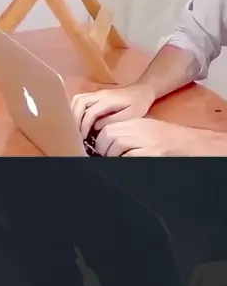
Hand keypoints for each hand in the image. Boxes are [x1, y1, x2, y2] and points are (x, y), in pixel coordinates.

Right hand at [71, 83, 155, 138]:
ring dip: (74, 113)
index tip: (84, 137)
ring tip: (77, 127)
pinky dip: (77, 109)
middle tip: (78, 133)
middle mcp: (100, 94)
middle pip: (79, 102)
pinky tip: (80, 119)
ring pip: (78, 99)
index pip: (90, 112)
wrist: (142, 90)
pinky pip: (81, 98)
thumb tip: (96, 127)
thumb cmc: (139, 104)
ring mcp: (97, 92)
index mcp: (108, 99)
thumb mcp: (131, 115)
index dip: (85, 125)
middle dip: (76, 119)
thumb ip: (113, 120)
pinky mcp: (96, 94)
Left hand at [94, 118, 226, 156]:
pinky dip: (124, 161)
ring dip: (112, 156)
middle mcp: (139, 130)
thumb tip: (105, 142)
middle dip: (102, 149)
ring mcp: (146, 142)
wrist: (188, 143)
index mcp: (135, 123)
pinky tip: (127, 163)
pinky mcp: (152, 153)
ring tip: (114, 161)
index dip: (99, 140)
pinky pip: (129, 158)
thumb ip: (127, 133)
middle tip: (103, 157)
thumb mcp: (145, 129)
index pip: (108, 129)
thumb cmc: (165, 137)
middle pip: (109, 137)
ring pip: (117, 147)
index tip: (98, 150)